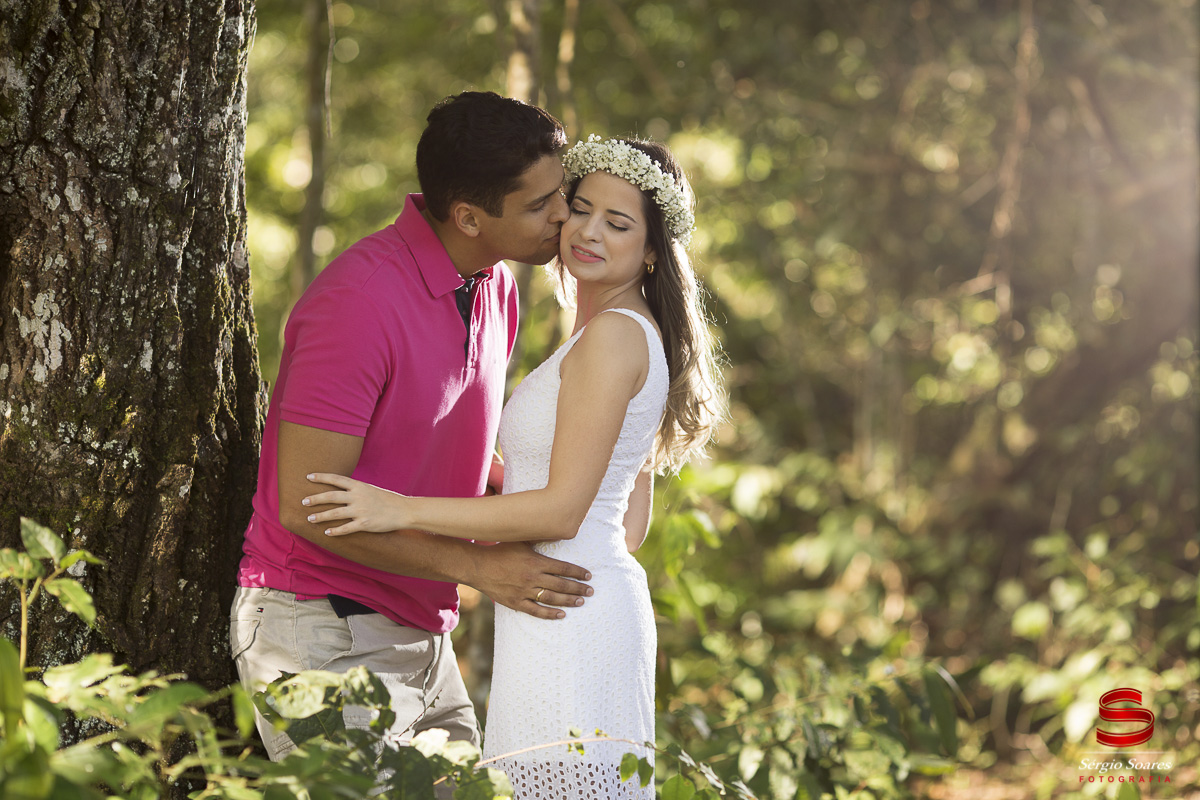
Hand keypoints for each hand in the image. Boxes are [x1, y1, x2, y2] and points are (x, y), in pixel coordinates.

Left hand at [302, 473, 406, 535]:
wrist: (404, 511)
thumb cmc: (387, 500)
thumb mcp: (371, 489)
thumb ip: (356, 490)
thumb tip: (341, 490)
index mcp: (359, 486)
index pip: (337, 479)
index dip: (322, 477)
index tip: (309, 477)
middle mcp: (358, 497)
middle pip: (332, 496)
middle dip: (316, 499)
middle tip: (303, 501)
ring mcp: (361, 510)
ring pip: (335, 513)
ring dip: (321, 516)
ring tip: (309, 519)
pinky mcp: (365, 523)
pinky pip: (346, 528)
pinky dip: (335, 531)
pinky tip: (326, 532)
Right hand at [470, 542, 593, 619]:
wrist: (478, 566)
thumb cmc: (500, 550)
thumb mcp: (521, 540)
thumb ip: (539, 538)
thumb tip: (558, 532)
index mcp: (535, 562)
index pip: (562, 568)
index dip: (577, 573)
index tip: (588, 576)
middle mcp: (532, 577)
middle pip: (561, 585)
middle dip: (578, 589)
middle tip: (591, 591)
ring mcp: (524, 591)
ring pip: (551, 599)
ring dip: (568, 601)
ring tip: (581, 602)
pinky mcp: (516, 602)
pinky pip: (536, 611)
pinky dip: (550, 614)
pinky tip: (561, 614)